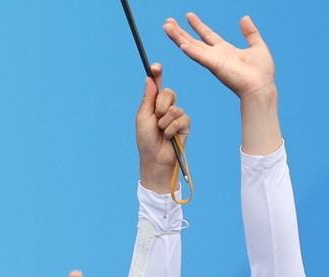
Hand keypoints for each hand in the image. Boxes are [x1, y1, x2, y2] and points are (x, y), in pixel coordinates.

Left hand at [137, 64, 191, 193]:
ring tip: (162, 131)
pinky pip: (181, 119)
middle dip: (161, 105)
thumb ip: (148, 98)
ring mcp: (177, 116)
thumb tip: (149, 78)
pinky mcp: (185, 125)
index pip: (157, 85)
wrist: (156, 158)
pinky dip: (172, 128)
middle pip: (169, 93)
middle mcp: (166, 107)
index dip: (157, 74)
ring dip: (165, 121)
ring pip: (174, 108)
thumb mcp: (143, 116)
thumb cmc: (146, 139)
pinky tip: (169, 136)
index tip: (156, 66)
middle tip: (156, 117)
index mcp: (154, 103)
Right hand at [164, 13, 274, 99]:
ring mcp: (213, 61)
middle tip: (168, 22)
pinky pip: (200, 56)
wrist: (261, 87)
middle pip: (193, 41)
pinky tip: (181, 44)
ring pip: (191, 47)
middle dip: (180, 32)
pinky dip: (190, 50)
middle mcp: (216, 56)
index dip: (198, 26)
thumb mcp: (257, 46)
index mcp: (225, 51)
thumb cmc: (261, 72)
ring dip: (178, 37)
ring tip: (166, 27)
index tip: (189, 16)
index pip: (208, 36)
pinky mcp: (215, 65)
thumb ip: (250, 32)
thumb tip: (245, 18)